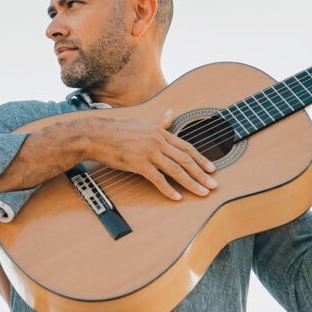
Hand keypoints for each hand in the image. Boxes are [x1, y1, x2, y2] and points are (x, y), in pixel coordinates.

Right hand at [80, 110, 217, 200]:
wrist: (98, 136)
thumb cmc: (119, 131)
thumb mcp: (143, 123)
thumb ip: (160, 122)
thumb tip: (171, 114)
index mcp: (161, 133)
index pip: (187, 147)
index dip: (201, 159)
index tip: (212, 169)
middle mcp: (158, 142)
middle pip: (186, 160)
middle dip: (202, 174)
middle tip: (213, 185)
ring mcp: (149, 153)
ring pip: (176, 170)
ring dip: (192, 183)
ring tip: (202, 192)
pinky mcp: (139, 164)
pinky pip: (158, 179)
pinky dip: (169, 190)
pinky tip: (177, 197)